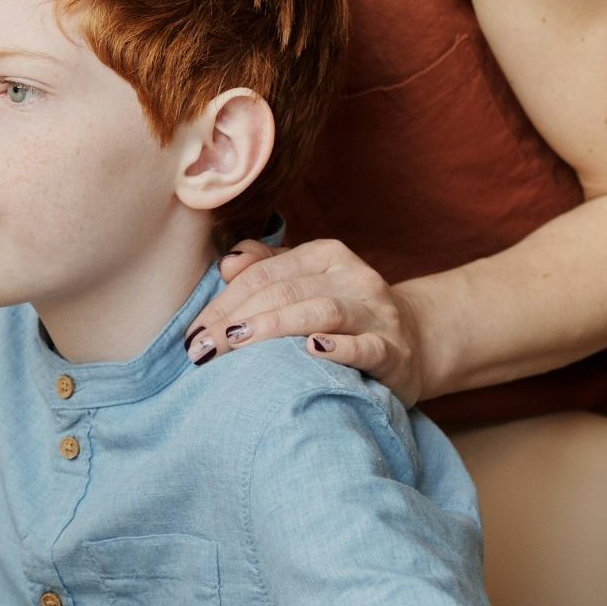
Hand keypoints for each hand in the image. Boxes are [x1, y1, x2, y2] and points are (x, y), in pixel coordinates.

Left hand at [183, 238, 434, 404]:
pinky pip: (365, 346)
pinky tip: (311, 350)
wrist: (415, 342)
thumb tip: (226, 263)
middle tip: (201, 350)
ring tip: (235, 344)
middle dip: (235, 320)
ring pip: (320, 311)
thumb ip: (266, 269)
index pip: (263, 274)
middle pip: (284, 291)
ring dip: (272, 327)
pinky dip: (338, 347)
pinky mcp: (393, 350)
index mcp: (325, 256)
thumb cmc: (344, 314)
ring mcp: (376, 312)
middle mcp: (352, 276)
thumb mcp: (306, 284)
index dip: (222, 302)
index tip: (191, 335)